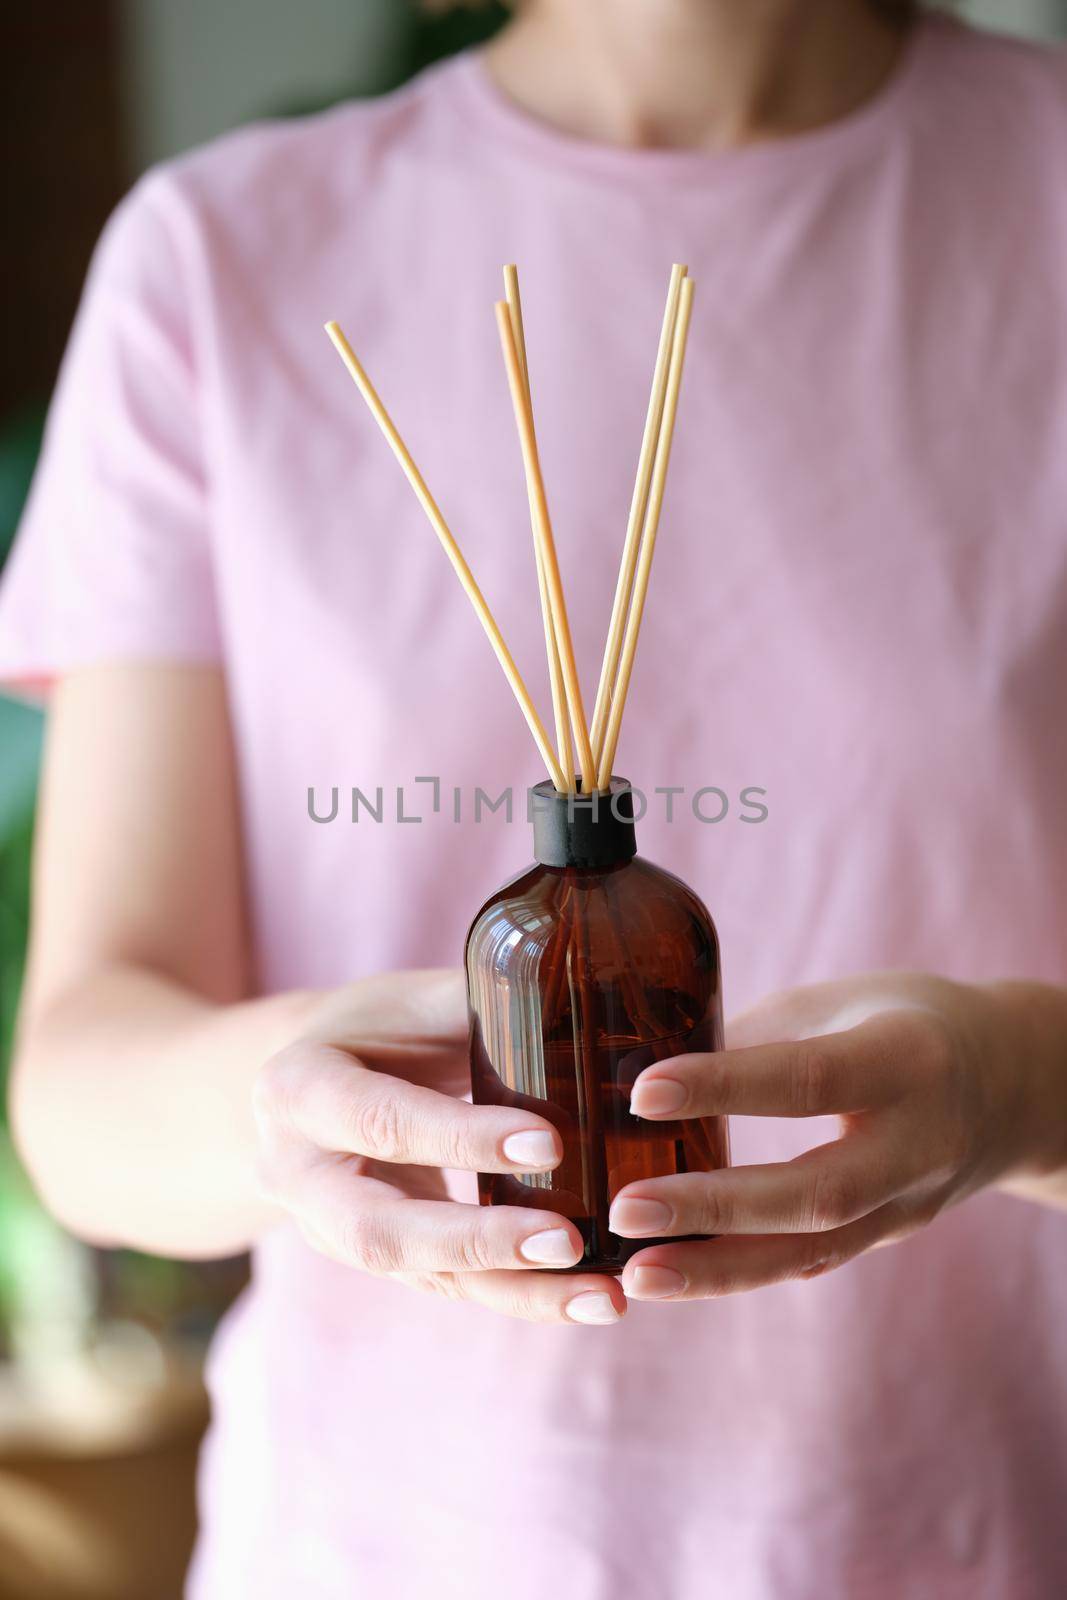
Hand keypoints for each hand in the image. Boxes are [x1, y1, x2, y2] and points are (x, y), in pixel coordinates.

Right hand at [253, 969, 624, 1324]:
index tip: (548, 1144)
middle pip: (380, 1230)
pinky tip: (588, 1295)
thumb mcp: (411, 1002)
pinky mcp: (380, 1261)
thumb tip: (583, 1013)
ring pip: (421, 1275)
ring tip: (603, 1296)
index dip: (460, 1138)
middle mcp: (299, 1176)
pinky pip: (452, 1286)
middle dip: (478, 1240)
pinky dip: (523, 1292)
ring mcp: (331, 1231)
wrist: (312, 1084)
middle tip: (567, 1242)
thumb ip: (481, 1010)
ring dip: (516, 1289)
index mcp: (298, 1089)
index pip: (381, 1121)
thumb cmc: (374, 1028)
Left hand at [612, 973, 1066, 1301]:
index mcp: (906, 1058)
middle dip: (715, 1206)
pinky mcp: (891, 1235)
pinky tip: (673, 1276)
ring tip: (636, 1271)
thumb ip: (756, 1034)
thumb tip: (642, 1063)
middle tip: (624, 1209)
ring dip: (717, 1268)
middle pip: (817, 1191)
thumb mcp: (842, 1001)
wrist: (1015, 1083)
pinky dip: (740, 1273)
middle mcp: (918, 1142)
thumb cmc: (904, 1019)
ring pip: (814, 1250)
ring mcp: (910, 1202)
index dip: (726, 1086)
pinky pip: (812, 1261)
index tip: (642, 1091)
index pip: (810, 1078)